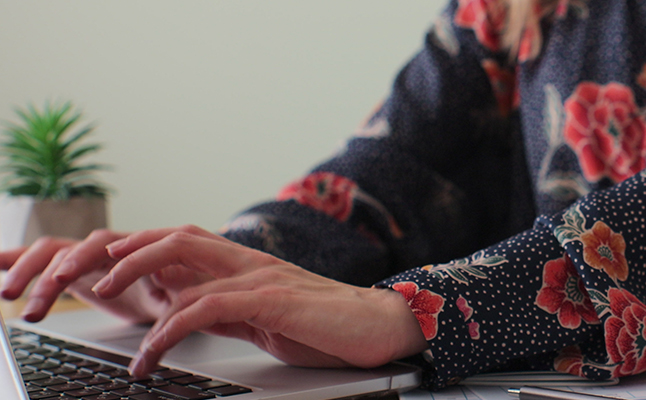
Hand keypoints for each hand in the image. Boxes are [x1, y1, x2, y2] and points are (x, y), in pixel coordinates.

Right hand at [0, 229, 201, 322]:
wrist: (182, 290)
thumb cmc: (183, 289)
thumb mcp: (183, 290)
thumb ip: (172, 283)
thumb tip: (163, 274)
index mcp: (132, 245)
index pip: (105, 244)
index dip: (90, 261)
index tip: (89, 287)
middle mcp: (104, 246)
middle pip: (71, 248)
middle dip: (54, 268)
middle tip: (47, 290)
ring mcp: (84, 256)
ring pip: (49, 254)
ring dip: (28, 272)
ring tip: (10, 296)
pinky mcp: (71, 270)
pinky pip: (38, 260)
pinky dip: (12, 259)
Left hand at [95, 226, 428, 375]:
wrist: (383, 327)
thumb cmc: (331, 327)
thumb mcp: (268, 319)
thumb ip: (230, 310)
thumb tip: (189, 314)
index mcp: (250, 264)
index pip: (186, 241)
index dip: (143, 244)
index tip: (106, 261)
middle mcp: (251, 262)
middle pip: (177, 238)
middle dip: (128, 251)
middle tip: (91, 275)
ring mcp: (261, 277)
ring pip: (184, 263)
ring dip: (136, 282)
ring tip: (106, 305)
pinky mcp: (271, 300)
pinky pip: (207, 307)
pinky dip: (171, 328)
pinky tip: (154, 351)